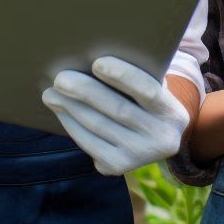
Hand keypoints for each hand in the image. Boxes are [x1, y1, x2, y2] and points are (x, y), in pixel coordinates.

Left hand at [41, 57, 189, 174]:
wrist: (157, 139)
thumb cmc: (148, 100)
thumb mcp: (156, 88)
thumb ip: (139, 75)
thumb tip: (96, 56)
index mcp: (172, 112)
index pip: (148, 91)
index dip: (123, 76)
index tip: (97, 62)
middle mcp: (159, 138)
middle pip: (117, 110)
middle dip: (85, 92)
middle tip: (61, 78)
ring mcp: (138, 156)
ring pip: (98, 127)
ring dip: (70, 108)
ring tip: (51, 93)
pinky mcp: (117, 167)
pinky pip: (89, 143)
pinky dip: (71, 124)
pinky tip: (60, 110)